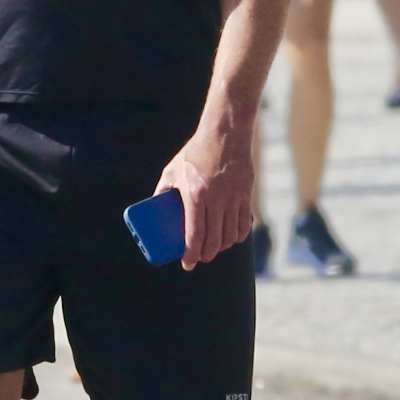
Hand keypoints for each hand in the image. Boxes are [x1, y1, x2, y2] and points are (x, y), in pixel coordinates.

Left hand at [155, 124, 253, 271]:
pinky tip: (231, 239)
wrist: (225, 134)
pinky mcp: (246, 194)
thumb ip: (163, 189)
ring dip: (222, 248)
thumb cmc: (195, 152)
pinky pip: (244, 224)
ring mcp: (233, 197)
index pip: (195, 234)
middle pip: (214, 240)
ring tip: (213, 249)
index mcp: (195, 195)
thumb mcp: (172, 170)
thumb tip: (154, 208)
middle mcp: (216, 199)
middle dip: (206, 255)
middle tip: (199, 258)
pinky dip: (237, 236)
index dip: (191, 254)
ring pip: (230, 235)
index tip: (187, 264)